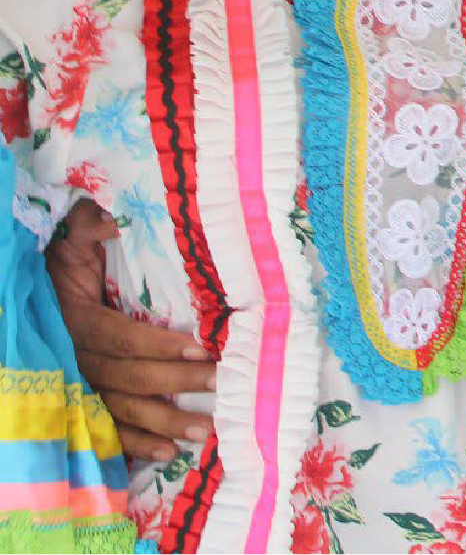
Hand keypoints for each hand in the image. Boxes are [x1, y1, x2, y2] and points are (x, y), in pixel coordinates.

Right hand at [46, 200, 217, 461]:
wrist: (36, 294)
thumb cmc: (64, 265)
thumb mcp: (69, 239)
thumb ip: (85, 226)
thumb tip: (107, 221)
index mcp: (77, 320)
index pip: (119, 336)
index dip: (157, 343)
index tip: (200, 346)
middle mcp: (76, 359)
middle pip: (129, 376)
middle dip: (175, 381)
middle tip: (221, 383)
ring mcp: (79, 386)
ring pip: (121, 409)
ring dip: (163, 422)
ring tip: (204, 430)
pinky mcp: (84, 403)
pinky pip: (108, 429)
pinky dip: (137, 444)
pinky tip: (169, 452)